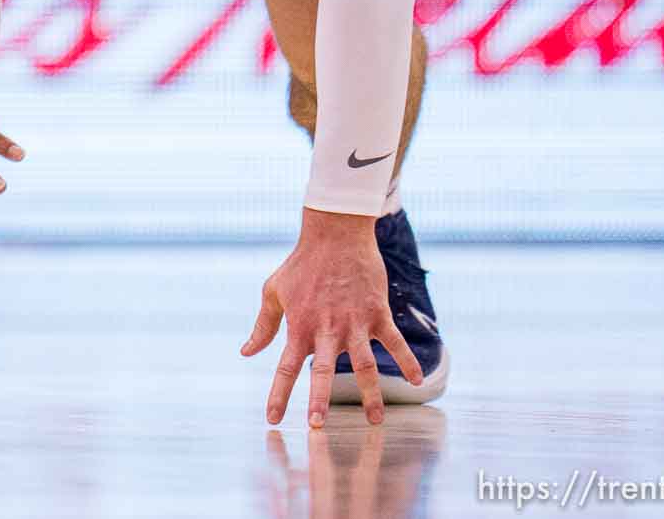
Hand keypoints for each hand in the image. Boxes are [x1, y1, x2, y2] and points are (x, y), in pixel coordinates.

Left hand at [240, 209, 423, 426]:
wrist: (335, 235)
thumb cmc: (301, 265)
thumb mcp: (274, 291)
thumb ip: (263, 326)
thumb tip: (246, 352)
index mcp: (299, 326)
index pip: (284, 367)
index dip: (278, 394)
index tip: (272, 418)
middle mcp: (326, 329)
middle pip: (321, 372)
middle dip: (319, 400)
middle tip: (316, 426)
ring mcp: (354, 323)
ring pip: (364, 365)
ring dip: (370, 393)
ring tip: (375, 420)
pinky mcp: (377, 314)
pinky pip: (395, 342)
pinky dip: (408, 361)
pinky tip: (417, 381)